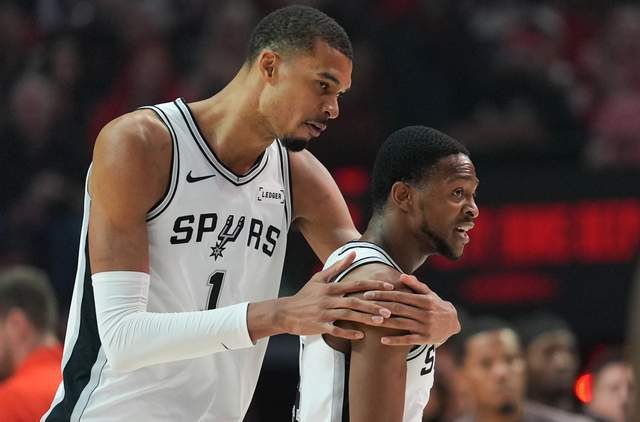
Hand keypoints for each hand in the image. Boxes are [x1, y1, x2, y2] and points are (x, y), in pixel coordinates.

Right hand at [278, 252, 393, 339]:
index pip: (356, 284)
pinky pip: (336, 330)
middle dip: (373, 305)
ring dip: (365, 318)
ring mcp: (324, 313)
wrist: (285, 311)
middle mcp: (329, 299)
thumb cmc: (305, 295)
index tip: (389, 286)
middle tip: (390, 310)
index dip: (373, 285)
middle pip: (354, 301)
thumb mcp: (319, 278)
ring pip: (348, 315)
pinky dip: (348, 333)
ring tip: (380, 321)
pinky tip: (361, 336)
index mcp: (331, 287)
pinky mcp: (319, 325)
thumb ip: (338, 266)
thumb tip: (353, 253)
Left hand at [363, 274, 459, 345]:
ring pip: (401, 323)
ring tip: (368, 319)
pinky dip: (395, 340)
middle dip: (379, 305)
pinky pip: (408, 340)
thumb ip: (415, 285)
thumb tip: (401, 276)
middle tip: (363, 304)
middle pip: (398, 308)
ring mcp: (424, 326)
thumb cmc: (436, 305)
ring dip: (384, 321)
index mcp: (423, 300)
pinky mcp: (425, 339)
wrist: (453, 323)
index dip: (383, 294)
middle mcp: (424, 313)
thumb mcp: (428, 294)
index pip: (399, 295)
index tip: (368, 293)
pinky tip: (383, 340)